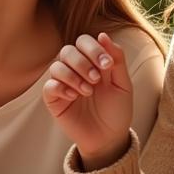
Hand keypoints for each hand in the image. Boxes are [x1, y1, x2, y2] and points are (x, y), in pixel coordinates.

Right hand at [43, 31, 132, 170]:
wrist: (109, 138)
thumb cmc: (117, 110)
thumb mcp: (123, 84)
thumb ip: (116, 60)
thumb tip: (103, 35)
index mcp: (91, 62)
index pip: (83, 41)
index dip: (93, 48)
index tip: (106, 65)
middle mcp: (75, 70)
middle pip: (67, 50)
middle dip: (82, 62)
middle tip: (96, 79)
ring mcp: (63, 84)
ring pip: (56, 66)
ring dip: (73, 76)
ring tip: (88, 91)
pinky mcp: (54, 100)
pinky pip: (49, 86)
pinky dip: (62, 88)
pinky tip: (75, 97)